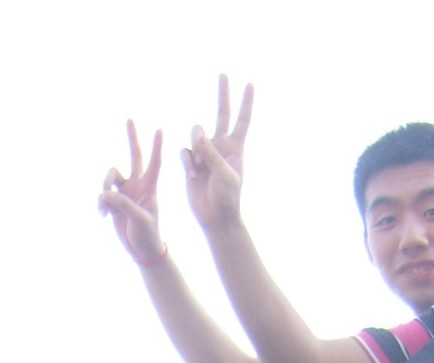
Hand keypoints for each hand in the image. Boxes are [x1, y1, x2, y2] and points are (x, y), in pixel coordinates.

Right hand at [99, 121, 166, 266]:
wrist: (141, 250)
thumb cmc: (148, 235)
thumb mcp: (140, 220)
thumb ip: (124, 205)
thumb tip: (107, 193)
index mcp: (149, 187)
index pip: (154, 163)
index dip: (156, 147)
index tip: (159, 129)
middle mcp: (137, 184)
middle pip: (134, 155)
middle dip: (132, 138)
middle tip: (130, 118)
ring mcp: (125, 191)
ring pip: (111, 176)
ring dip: (105, 187)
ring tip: (105, 206)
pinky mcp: (114, 201)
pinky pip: (103, 195)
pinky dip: (101, 203)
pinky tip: (103, 216)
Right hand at [181, 74, 252, 233]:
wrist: (215, 218)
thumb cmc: (227, 199)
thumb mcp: (225, 175)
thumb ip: (212, 153)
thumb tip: (198, 134)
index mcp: (235, 148)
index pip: (242, 120)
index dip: (245, 103)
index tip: (249, 84)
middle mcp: (221, 146)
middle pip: (221, 114)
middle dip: (223, 94)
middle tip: (223, 73)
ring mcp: (206, 154)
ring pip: (196, 134)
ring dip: (196, 147)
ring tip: (200, 166)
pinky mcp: (192, 163)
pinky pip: (185, 152)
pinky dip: (187, 162)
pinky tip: (192, 175)